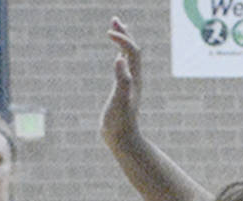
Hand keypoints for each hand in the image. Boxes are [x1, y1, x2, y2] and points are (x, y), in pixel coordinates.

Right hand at [101, 17, 143, 148]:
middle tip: (115, 20)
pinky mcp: (122, 90)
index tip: (109, 34)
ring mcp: (128, 84)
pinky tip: (117, 56)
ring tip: (115, 29)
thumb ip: (121, 81)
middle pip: (132, 52)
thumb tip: (119, 59)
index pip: (132, 52)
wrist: (123, 140)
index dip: (123, 40)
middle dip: (124, 35)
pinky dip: (120, 56)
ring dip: (122, 43)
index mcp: (133, 80)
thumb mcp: (119, 101)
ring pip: (128, 59)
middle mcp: (133, 79)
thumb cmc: (120, 123)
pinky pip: (123, 69)